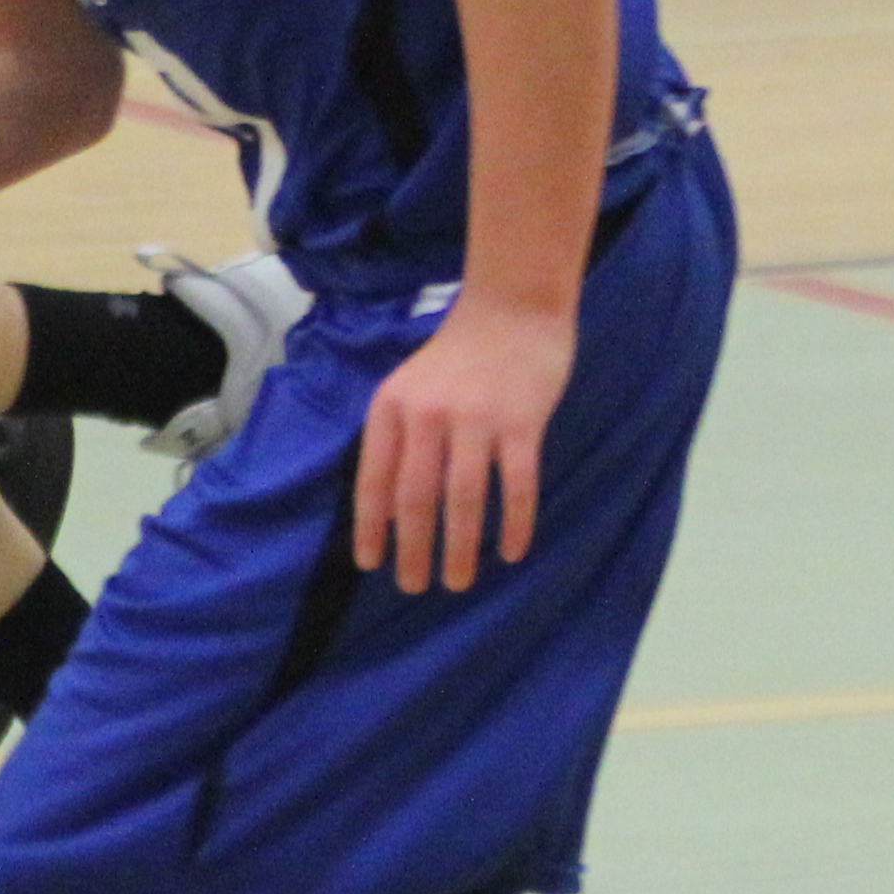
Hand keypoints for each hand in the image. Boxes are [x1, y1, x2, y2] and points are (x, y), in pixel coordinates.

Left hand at [354, 294, 569, 593]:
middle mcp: (427, 415)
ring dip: (458, 548)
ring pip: (462, 499)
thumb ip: (397, 437)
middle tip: (413, 587)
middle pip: (415, 497)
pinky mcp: (522, 422)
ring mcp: (475, 419)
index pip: (374, 480)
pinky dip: (515, 523)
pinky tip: (513, 551)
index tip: (371, 565)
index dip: (371, 527)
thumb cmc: (457, 356)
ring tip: (456, 582)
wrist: (512, 307)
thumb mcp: (409, 388)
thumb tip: (387, 505)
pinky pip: (517, 485)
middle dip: (412, 549)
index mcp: (391, 408)